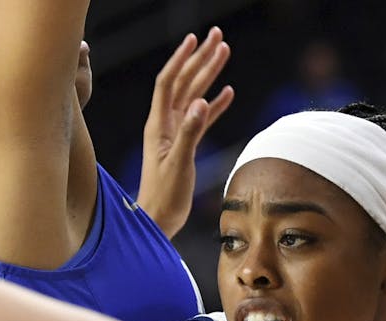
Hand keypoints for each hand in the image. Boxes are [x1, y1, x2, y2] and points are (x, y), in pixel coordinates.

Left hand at [136, 27, 234, 237]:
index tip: (195, 39)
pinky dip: (214, 104)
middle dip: (200, 58)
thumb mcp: (178, 164)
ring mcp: (176, 133)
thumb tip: (201, 102)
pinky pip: (202, 118)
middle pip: (184, 82)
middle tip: (218, 36)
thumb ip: (190, 133)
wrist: (158, 219)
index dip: (182, 59)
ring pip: (194, 96)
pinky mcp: (185, 145)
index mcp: (159, 124)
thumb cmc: (164, 196)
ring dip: (209, 75)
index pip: (169, 82)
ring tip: (224, 53)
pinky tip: (228, 92)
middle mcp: (166, 124)